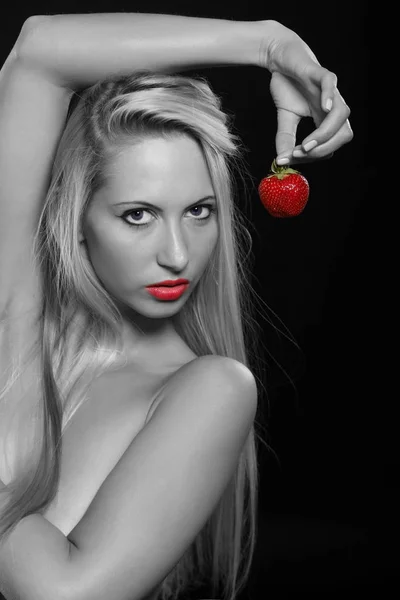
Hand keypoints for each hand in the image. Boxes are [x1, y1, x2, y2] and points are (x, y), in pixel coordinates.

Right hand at [258, 20, 352, 164]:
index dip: (314, 156)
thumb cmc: (287, 86)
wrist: (280, 57)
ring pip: (341, 114)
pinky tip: (324, 107)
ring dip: (325, 134)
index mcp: (327, 120)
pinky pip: (331, 84)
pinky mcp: (319, 72)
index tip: (292, 158)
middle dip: (323, 149)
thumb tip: (281, 160)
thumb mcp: (285, 118)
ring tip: (307, 144)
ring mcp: (328, 90)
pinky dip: (330, 96)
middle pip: (344, 134)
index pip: (331, 146)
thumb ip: (286, 139)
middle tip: (300, 153)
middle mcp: (332, 107)